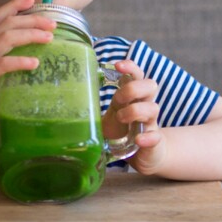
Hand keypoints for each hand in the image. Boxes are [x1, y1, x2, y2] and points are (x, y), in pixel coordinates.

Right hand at [0, 0, 54, 116]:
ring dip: (30, 35)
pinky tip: (34, 63)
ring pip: (7, 38)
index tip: (32, 0)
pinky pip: (2, 64)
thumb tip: (25, 69)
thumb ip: (1, 63)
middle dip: (33, 20)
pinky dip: (20, 62)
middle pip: (9, 23)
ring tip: (49, 38)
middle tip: (53, 23)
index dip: (15, 5)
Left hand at [101, 60, 164, 174]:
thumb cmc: (123, 132)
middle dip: (133, 88)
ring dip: (136, 110)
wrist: (144, 155)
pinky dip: (147, 137)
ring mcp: (150, 123)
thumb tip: (66, 108)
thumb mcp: (108, 119)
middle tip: (116, 99)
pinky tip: (138, 140)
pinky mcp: (154, 142)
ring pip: (153, 108)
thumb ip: (93, 113)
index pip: (137, 75)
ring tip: (121, 118)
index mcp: (132, 98)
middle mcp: (144, 106)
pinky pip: (155, 136)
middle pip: (150, 86)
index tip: (117, 65)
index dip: (130, 67)